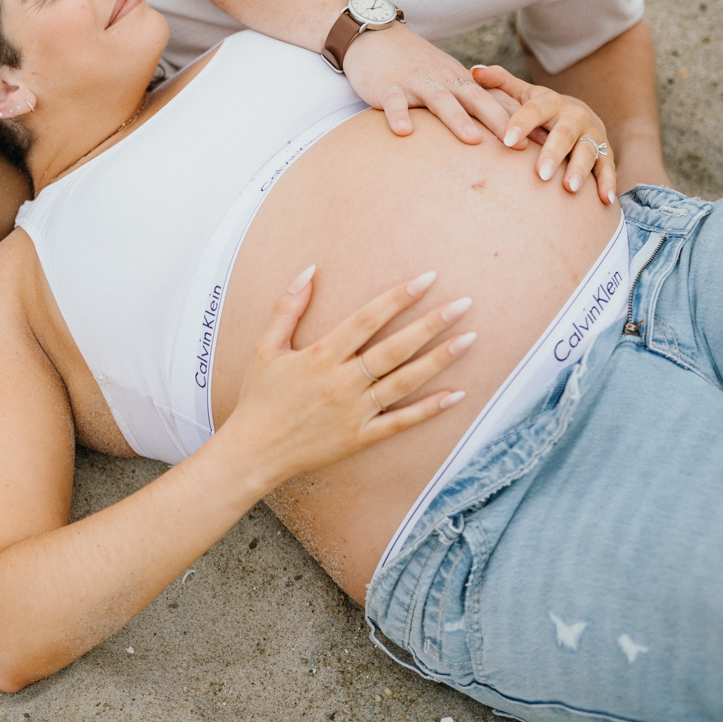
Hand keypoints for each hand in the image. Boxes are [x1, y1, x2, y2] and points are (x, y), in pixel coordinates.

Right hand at [226, 267, 474, 489]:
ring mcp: (355, 411)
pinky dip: (429, 410)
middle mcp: (343, 382)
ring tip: (468, 340)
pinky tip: (456, 395)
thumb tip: (308, 269)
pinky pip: (401, 422)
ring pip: (404, 382)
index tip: (427, 279)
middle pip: (395, 348)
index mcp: (321, 355)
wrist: (254, 452)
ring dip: (438, 360)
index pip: (368, 318)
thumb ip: (287, 307)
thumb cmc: (259, 397)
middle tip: (464, 304)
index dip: (399, 297)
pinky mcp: (360, 437)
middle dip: (431, 323)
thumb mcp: (265, 346)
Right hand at [343, 25, 517, 145]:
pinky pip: (393, 101)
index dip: (520, 119)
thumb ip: (472, 100)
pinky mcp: (387, 86)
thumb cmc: (415, 65)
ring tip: (472, 141)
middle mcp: (443, 80)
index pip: (496, 100)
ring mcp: (415, 82)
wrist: (375, 35)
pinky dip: (399, 115)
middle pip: (476, 99)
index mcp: (460, 80)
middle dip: (500, 122)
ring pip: (440, 100)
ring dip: (457, 119)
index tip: (544, 140)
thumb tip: (507, 126)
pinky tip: (404, 132)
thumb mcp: (448, 78)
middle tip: (521, 147)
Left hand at [469, 64, 617, 203]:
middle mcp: (575, 117)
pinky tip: (605, 200)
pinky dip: (608, 183)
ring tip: (569, 189)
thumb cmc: (542, 110)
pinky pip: (608, 168)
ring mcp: (592, 136)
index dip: (522, 123)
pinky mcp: (606, 154)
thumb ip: (501, 83)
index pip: (535, 110)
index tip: (508, 141)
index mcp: (551, 103)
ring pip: (588, 151)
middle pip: (565, 133)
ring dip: (580, 169)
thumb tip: (474, 70)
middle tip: (541, 174)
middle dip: (554, 152)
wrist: (581, 116)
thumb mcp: (524, 95)